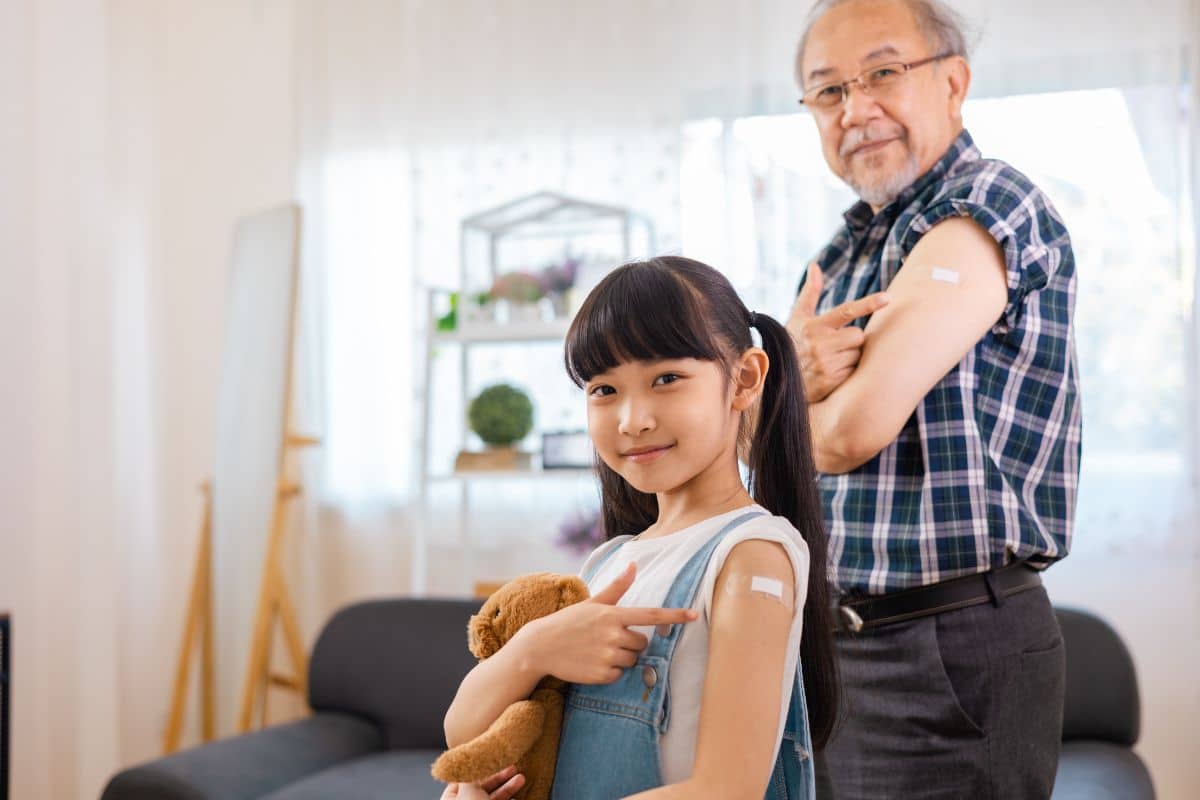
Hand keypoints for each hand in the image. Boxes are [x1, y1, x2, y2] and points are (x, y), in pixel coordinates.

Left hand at [440, 766, 524, 799]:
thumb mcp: (469, 790)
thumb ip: (470, 775)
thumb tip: (473, 762)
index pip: (463, 780)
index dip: (479, 769)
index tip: (493, 760)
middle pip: (481, 789)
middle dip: (499, 778)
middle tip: (514, 769)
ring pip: (493, 799)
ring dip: (508, 789)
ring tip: (521, 779)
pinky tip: (518, 799)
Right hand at [515, 563, 696, 684]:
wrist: (541, 646)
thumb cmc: (570, 621)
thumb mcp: (593, 602)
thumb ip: (617, 587)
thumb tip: (633, 565)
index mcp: (613, 614)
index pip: (652, 615)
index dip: (675, 616)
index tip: (694, 615)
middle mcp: (613, 635)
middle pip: (643, 643)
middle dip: (631, 642)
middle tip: (608, 638)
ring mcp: (607, 655)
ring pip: (632, 660)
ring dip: (621, 657)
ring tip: (598, 650)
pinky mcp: (601, 674)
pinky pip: (619, 674)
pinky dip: (610, 671)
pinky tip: (593, 662)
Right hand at [786, 262, 889, 402]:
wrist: (776, 378)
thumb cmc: (793, 343)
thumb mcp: (797, 318)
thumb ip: (810, 292)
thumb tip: (815, 265)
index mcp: (815, 325)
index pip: (846, 311)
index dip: (868, 304)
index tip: (887, 298)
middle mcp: (820, 344)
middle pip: (858, 335)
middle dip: (851, 341)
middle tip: (834, 346)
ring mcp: (825, 363)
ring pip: (857, 354)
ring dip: (849, 357)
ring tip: (830, 361)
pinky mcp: (830, 381)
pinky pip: (853, 372)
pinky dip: (846, 372)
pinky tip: (830, 373)